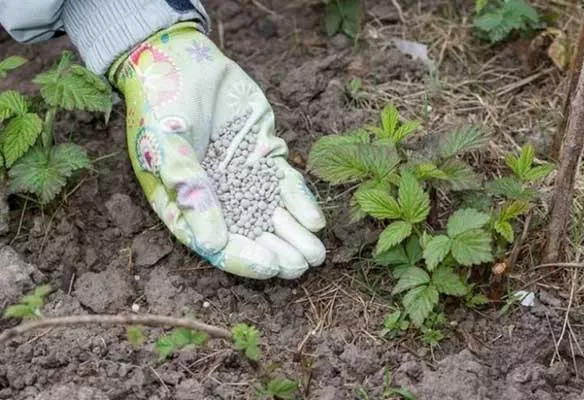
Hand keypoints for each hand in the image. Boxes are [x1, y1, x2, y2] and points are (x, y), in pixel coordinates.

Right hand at [108, 22, 325, 278]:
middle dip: (277, 252)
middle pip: (249, 235)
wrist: (179, 58)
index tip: (271, 267)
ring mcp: (242, 178)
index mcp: (184, 206)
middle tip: (302, 265)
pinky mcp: (263, 156)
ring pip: (272, 215)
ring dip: (294, 235)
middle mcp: (216, 199)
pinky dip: (299, 201)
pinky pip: (284, 183)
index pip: (216, 244)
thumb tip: (213, 242)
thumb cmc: (161, 103)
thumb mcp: (167, 147)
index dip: (244, 258)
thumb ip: (190, 192)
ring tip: (316, 254)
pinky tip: (314, 220)